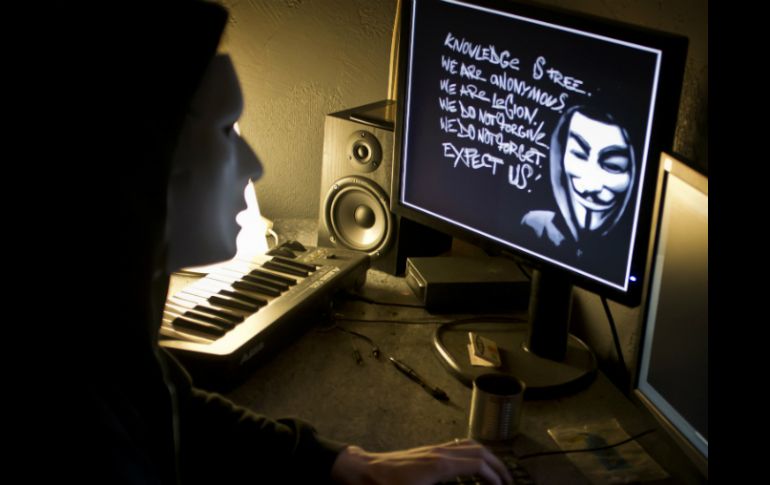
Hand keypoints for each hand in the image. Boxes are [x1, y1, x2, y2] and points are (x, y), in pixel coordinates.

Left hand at [330, 438, 512, 484]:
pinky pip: (457, 446)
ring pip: (469, 445)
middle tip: (508, 481)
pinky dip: (473, 452)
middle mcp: (440, 452)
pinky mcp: (428, 450)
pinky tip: (474, 463)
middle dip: (497, 465)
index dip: (496, 476)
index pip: (478, 464)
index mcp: (440, 465)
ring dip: (486, 456)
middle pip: (478, 450)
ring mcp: (434, 448)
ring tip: (497, 472)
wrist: (364, 471)